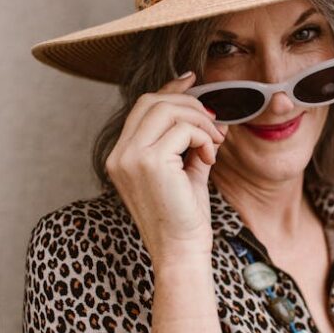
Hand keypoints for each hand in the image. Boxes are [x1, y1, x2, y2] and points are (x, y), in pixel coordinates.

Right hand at [105, 72, 227, 268]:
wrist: (182, 252)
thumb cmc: (184, 217)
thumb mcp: (185, 170)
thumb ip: (189, 140)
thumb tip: (206, 110)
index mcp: (120, 156)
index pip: (142, 107)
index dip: (169, 89)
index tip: (193, 80)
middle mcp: (118, 154)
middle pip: (153, 101)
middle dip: (190, 105)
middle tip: (215, 125)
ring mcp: (130, 157)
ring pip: (168, 110)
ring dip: (200, 121)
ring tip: (215, 144)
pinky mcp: (149, 162)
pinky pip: (183, 129)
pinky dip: (203, 137)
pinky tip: (210, 159)